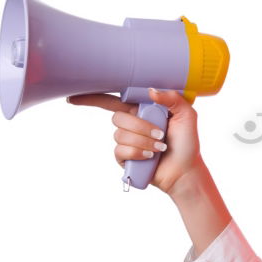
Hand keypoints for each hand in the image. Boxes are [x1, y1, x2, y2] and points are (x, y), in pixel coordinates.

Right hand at [66, 88, 200, 194]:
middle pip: (117, 117)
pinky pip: (120, 150)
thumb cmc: (187, 143)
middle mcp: (132, 123)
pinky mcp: (124, 158)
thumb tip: (151, 91)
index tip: (74, 97)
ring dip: (143, 142)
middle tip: (161, 135)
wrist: (185, 171)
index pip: (114, 99)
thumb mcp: (187, 115)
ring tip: (160, 149)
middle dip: (139, 127)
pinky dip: (136, 153)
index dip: (93, 97)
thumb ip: (172, 99)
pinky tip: (150, 157)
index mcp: (142, 109)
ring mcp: (127, 141)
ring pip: (120, 135)